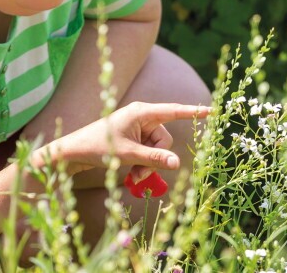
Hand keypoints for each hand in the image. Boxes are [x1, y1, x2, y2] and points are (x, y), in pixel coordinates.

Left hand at [35, 102, 207, 177]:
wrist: (73, 152)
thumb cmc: (98, 147)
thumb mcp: (128, 155)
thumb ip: (154, 159)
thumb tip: (177, 163)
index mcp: (142, 112)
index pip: (174, 111)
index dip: (194, 112)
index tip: (213, 110)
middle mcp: (142, 117)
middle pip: (164, 139)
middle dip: (156, 159)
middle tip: (139, 175)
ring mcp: (138, 128)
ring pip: (157, 149)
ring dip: (147, 164)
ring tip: (132, 177)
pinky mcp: (133, 138)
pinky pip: (148, 151)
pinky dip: (142, 163)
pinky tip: (131, 172)